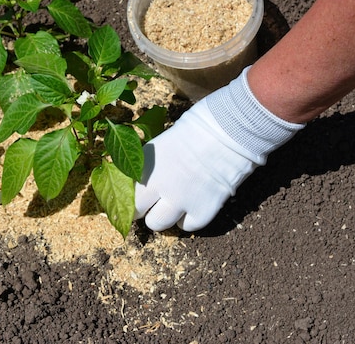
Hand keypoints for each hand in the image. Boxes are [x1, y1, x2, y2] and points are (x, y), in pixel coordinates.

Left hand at [135, 67, 304, 231]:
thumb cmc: (198, 127)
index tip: (137, 194)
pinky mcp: (202, 211)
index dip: (129, 194)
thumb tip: (141, 179)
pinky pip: (187, 227)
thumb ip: (150, 164)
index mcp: (144, 164)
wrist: (230, 129)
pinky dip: (189, 219)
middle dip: (142, 208)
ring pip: (157, 224)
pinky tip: (195, 204)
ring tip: (175, 202)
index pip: (124, 191)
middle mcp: (157, 185)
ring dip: (164, 215)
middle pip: (136, 213)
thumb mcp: (163, 142)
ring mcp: (179, 201)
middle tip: (153, 202)